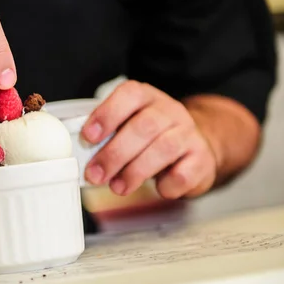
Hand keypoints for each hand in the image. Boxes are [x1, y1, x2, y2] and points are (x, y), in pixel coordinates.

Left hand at [81, 81, 217, 198]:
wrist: (194, 147)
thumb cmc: (151, 138)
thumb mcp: (128, 127)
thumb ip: (107, 136)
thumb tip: (82, 155)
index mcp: (146, 97)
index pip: (129, 95)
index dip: (107, 114)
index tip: (88, 137)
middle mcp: (169, 111)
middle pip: (144, 127)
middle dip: (115, 154)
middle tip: (96, 175)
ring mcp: (188, 133)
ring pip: (163, 149)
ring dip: (134, 172)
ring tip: (117, 187)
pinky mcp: (201, 159)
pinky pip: (182, 174)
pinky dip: (165, 185)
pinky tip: (156, 188)